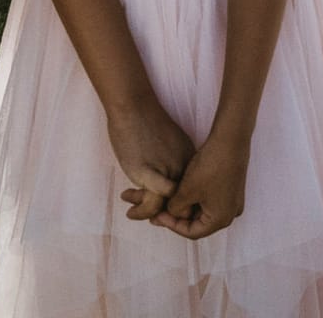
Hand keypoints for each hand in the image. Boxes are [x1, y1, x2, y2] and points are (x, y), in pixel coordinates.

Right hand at [106, 98, 195, 224]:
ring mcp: (166, 171)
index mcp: (189, 159)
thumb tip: (163, 178)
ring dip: (152, 215)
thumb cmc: (145, 120)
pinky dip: (142, 211)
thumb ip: (170, 159)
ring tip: (134, 213)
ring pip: (169, 206)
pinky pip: (153, 203)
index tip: (159, 206)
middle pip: (183, 201)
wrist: (133, 105)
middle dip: (165, 213)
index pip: (191, 191)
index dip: (176, 203)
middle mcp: (182, 167)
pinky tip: (131, 211)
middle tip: (148, 216)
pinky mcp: (148, 173)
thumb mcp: (168, 141)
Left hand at [151, 128, 250, 239]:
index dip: (172, 225)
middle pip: (199, 222)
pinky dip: (196, 197)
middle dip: (178, 216)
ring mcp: (233, 200)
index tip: (157, 216)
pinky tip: (183, 188)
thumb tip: (171, 212)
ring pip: (204, 209)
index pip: (192, 232)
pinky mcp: (232, 187)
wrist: (230, 140)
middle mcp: (230, 213)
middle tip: (160, 210)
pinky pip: (211, 199)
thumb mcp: (187, 191)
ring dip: (187, 206)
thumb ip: (175, 208)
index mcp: (221, 219)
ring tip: (169, 198)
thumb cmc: (210, 167)